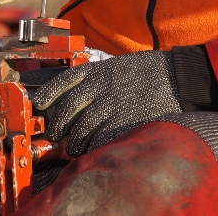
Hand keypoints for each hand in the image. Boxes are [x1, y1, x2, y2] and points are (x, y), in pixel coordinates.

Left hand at [33, 51, 182, 156]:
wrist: (179, 77)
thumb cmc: (149, 73)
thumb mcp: (119, 66)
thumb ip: (98, 77)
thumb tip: (76, 92)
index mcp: (99, 71)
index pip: (66, 80)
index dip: (49, 92)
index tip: (39, 103)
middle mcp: (102, 86)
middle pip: (69, 106)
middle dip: (58, 123)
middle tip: (54, 134)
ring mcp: (114, 104)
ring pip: (83, 125)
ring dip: (75, 140)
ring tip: (73, 148)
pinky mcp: (126, 120)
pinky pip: (103, 137)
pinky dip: (94, 145)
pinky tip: (92, 150)